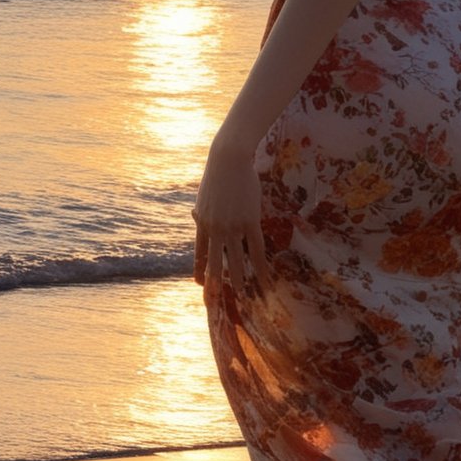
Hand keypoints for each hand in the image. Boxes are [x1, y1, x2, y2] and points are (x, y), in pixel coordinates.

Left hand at [191, 134, 271, 304]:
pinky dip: (261, 266)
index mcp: (202, 222)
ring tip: (242, 294)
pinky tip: (264, 278)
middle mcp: (215, 228)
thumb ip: (202, 211)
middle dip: (214, 282)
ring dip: (239, 278)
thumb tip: (196, 216)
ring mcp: (232, 226)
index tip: (198, 284)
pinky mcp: (249, 221)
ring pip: (236, 259)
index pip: (198, 252)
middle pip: (214, 261)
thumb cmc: (217, 175)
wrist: (228, 159)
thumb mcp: (204, 196)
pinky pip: (256, 249)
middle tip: (214, 301)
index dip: (199, 268)